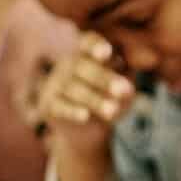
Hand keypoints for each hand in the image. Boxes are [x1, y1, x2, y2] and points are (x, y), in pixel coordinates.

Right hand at [41, 33, 136, 180]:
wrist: (89, 136)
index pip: (87, 44)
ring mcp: (54, 86)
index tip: (109, 52)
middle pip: (84, 69)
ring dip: (96, 100)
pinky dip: (72, 112)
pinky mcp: (47, 107)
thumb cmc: (110, 104)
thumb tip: (132, 86)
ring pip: (75, 90)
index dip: (95, 45)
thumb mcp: (122, 93)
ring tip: (116, 112)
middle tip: (126, 92)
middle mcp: (66, 67)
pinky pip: (59, 108)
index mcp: (85, 56)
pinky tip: (84, 117)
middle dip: (106, 80)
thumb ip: (126, 85)